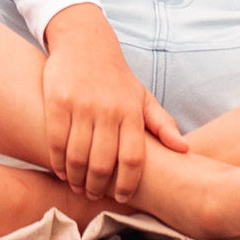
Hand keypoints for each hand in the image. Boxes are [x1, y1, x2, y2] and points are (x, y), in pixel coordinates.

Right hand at [41, 5, 187, 204]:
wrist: (84, 41)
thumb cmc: (116, 78)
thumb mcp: (142, 97)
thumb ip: (162, 124)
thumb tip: (184, 150)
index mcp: (131, 112)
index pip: (132, 158)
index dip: (127, 184)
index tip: (122, 198)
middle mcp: (107, 110)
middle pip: (102, 163)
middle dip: (97, 187)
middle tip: (93, 195)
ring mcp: (81, 105)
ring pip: (77, 156)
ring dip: (76, 178)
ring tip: (77, 186)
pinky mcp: (57, 100)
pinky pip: (56, 140)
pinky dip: (57, 162)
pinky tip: (61, 170)